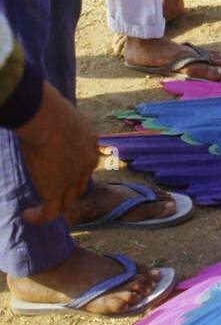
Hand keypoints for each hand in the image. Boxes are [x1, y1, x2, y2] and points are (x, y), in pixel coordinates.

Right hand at [18, 82, 99, 224]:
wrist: (46, 117)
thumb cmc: (49, 108)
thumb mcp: (61, 113)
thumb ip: (58, 123)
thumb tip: (44, 119)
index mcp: (90, 142)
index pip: (85, 162)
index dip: (73, 169)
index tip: (57, 169)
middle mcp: (87, 162)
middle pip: (80, 183)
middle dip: (67, 189)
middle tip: (49, 191)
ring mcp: (72, 178)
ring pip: (67, 200)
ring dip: (54, 206)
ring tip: (37, 209)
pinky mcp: (54, 190)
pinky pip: (50, 212)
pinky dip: (40, 217)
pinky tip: (27, 215)